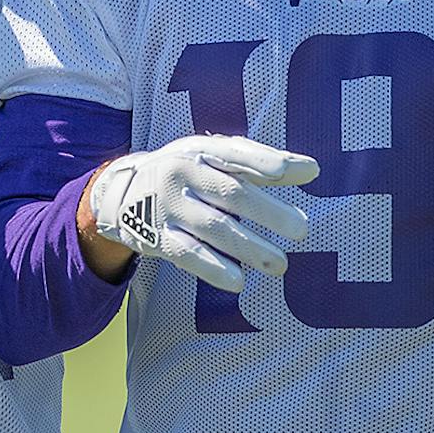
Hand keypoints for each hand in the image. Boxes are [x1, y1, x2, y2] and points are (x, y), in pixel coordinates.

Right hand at [85, 135, 318, 292]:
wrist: (121, 193)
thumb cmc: (186, 171)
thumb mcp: (213, 156)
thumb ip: (260, 163)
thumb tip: (312, 170)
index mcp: (200, 150)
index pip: (236, 154)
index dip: (266, 162)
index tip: (301, 172)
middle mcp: (182, 174)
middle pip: (231, 194)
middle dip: (268, 212)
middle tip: (301, 229)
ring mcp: (168, 207)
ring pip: (213, 228)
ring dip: (248, 248)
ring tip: (280, 265)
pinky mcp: (157, 238)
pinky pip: (186, 254)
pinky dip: (212, 268)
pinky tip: (238, 282)